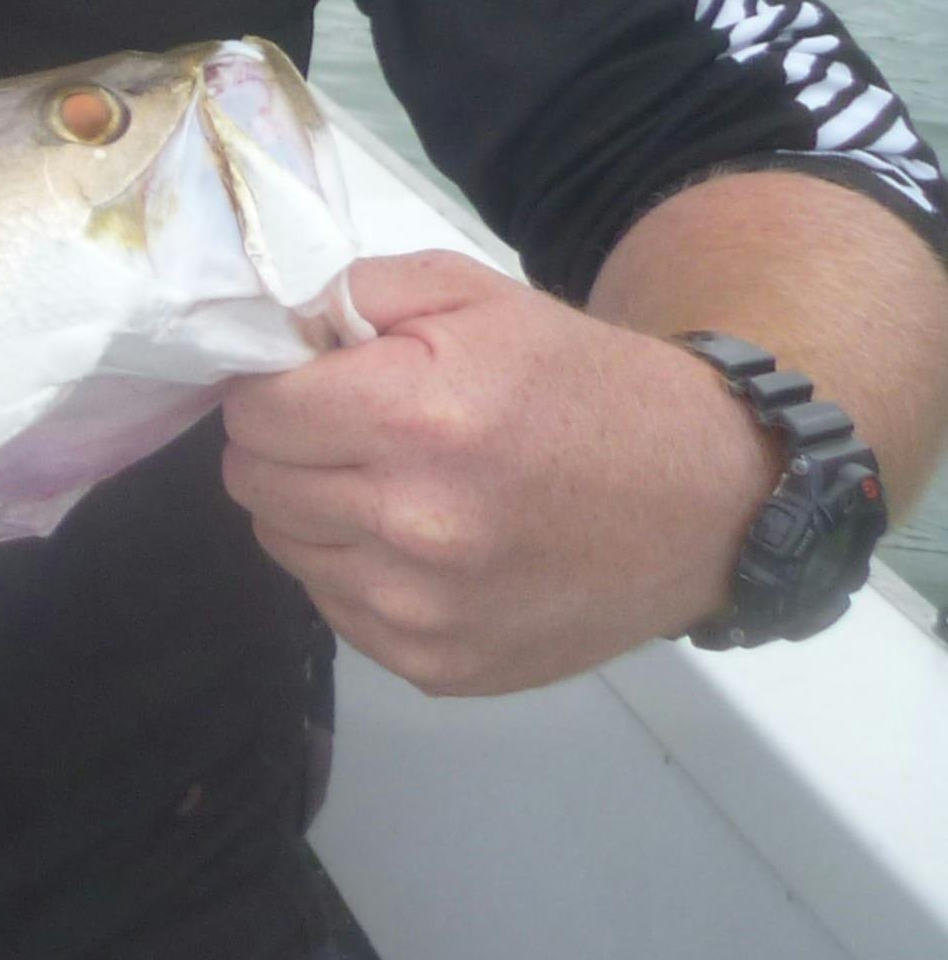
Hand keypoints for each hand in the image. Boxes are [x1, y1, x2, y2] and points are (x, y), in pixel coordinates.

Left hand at [220, 247, 775, 694]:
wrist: (705, 500)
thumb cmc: (581, 385)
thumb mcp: (474, 296)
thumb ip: (354, 293)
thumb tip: (267, 326)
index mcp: (416, 417)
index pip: (253, 411)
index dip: (272, 387)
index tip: (311, 383)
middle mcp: (412, 524)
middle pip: (254, 481)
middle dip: (284, 446)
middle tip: (345, 431)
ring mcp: (424, 609)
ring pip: (284, 545)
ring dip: (313, 509)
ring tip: (387, 484)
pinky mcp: (438, 666)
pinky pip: (334, 607)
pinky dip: (354, 571)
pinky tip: (418, 544)